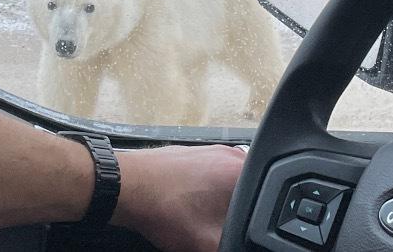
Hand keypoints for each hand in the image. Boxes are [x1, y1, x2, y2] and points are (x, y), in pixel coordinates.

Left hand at [111, 145, 245, 251]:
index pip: (269, 200)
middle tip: (215, 226)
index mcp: (243, 173)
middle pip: (250, 193)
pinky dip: (203, 194)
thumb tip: (242, 246)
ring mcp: (210, 151)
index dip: (256, 222)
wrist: (123, 185)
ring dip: (220, 204)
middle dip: (237, 214)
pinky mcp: (192, 153)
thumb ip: (232, 246)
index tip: (238, 231)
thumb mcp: (206, 243)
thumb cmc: (162, 207)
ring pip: (229, 185)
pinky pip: (209, 177)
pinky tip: (187, 205)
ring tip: (198, 216)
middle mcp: (231, 155)